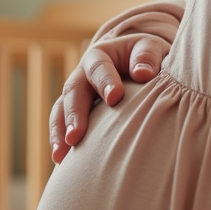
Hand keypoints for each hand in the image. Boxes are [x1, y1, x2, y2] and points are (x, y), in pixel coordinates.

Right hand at [49, 33, 168, 163]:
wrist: (137, 66)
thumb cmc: (146, 58)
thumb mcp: (151, 48)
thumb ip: (148, 56)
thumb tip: (143, 73)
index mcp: (100, 56)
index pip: (99, 67)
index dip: (105, 81)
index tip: (115, 98)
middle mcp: (82, 75)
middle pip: (73, 91)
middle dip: (74, 114)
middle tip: (75, 136)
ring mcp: (76, 96)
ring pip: (60, 110)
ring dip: (59, 132)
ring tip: (61, 154)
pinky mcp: (75, 114)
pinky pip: (62, 126)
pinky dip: (60, 142)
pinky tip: (60, 161)